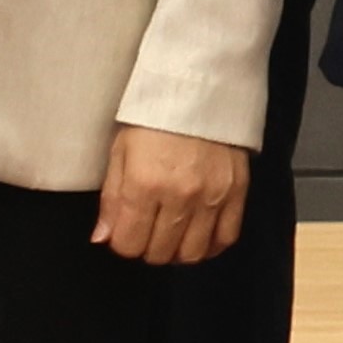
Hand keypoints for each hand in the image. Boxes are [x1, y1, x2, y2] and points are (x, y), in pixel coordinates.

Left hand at [93, 127, 250, 267]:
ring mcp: (212, 195)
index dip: (122, 243)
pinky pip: (226, 237)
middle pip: (159, 252)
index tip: (125, 231)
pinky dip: (210, 246)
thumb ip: (111, 200)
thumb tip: (104, 238)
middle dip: (147, 248)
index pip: (128, 244)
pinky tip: (199, 236)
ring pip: (191, 253)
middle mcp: (179, 195)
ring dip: (177, 251)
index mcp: (144, 184)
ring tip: (172, 235)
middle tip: (148, 230)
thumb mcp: (120, 153)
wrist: (202, 89)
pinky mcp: (238, 191)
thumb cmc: (155, 119)